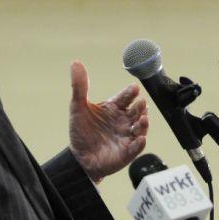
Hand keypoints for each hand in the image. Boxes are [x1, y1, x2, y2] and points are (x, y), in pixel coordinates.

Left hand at [68, 60, 148, 182]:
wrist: (79, 158)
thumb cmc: (81, 131)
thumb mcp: (78, 107)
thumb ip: (79, 86)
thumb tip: (75, 62)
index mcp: (114, 108)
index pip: (125, 97)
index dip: (130, 92)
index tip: (134, 88)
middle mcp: (123, 120)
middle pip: (136, 111)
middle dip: (140, 106)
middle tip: (141, 102)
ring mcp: (126, 136)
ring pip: (140, 128)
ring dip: (143, 123)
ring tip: (142, 118)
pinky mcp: (127, 152)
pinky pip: (136, 147)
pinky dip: (139, 143)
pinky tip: (140, 139)